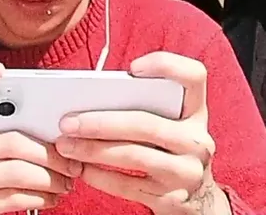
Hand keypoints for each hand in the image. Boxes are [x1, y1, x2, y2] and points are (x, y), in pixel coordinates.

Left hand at [53, 53, 228, 214]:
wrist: (198, 200)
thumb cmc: (170, 149)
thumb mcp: (171, 125)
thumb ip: (144, 108)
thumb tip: (90, 100)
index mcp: (195, 112)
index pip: (194, 77)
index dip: (166, 66)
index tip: (132, 68)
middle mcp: (196, 140)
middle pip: (146, 124)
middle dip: (101, 122)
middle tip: (68, 122)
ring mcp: (186, 172)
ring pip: (133, 156)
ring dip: (93, 150)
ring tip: (67, 146)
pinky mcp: (171, 199)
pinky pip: (127, 185)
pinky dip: (99, 176)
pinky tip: (82, 168)